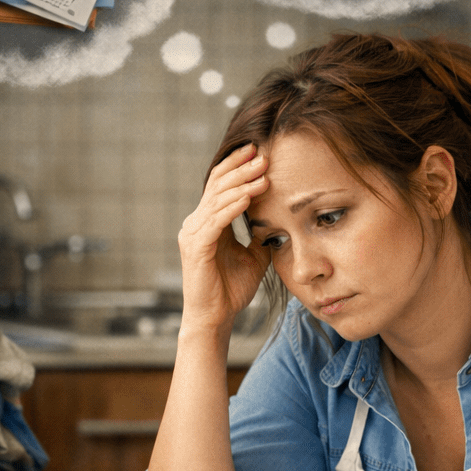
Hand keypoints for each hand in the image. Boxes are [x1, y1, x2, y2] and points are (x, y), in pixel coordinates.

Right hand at [177, 143, 270, 330]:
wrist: (216, 317)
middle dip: (241, 168)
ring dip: (242, 184)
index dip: (238, 167)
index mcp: (208, 222)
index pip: (221, 185)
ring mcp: (193, 234)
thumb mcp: (254, 255)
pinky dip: (232, 207)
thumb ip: (260, 234)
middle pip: (217, 185)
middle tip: (263, 154)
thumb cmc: (232, 289)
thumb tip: (277, 219)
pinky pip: (215, 221)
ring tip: (263, 172)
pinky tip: (249, 197)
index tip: (259, 152)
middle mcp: (196, 223)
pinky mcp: (195, 247)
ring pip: (217, 199)